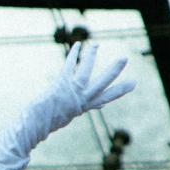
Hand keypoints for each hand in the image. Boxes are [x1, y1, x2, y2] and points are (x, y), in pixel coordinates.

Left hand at [10, 44, 134, 154]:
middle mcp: (81, 99)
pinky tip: (77, 45)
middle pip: (101, 84)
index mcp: (84, 106)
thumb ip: (87, 106)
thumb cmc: (52, 119)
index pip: (105, 97)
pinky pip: (68, 67)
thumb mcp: (72, 114)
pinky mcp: (61, 85)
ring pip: (85, 72)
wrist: (36, 125)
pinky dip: (73, 55)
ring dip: (90, 57)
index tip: (133, 83)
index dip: (119, 91)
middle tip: (124, 59)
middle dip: (113, 71)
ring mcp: (72, 92)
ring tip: (96, 45)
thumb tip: (102, 105)